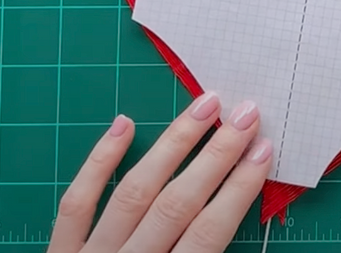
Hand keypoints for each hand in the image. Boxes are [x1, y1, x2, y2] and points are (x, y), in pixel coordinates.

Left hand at [48, 93, 271, 252]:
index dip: (238, 190)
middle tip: (247, 114)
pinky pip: (76, 203)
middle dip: (216, 157)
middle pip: (176, 204)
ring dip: (172, 145)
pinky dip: (98, 161)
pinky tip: (123, 124)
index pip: (208, 233)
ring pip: (133, 192)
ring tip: (204, 107)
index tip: (264, 151)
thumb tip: (232, 220)